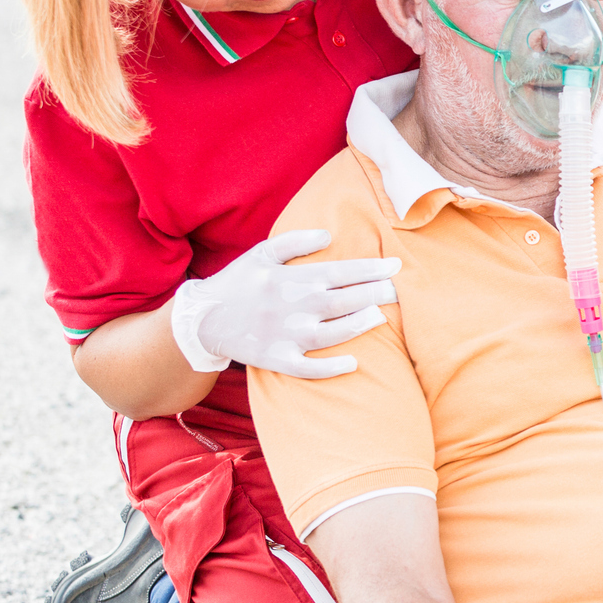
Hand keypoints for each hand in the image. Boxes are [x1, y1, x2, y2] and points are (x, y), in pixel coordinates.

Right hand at [170, 230, 400, 378]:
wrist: (202, 319)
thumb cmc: (238, 282)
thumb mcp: (261, 253)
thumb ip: (294, 241)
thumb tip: (329, 235)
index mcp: (291, 279)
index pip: (339, 272)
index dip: (370, 269)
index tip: (395, 265)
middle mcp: (293, 307)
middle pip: (343, 301)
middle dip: (375, 294)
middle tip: (400, 290)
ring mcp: (286, 335)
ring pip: (332, 332)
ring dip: (359, 324)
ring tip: (381, 316)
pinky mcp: (278, 359)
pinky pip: (308, 368)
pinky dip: (331, 368)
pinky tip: (353, 363)